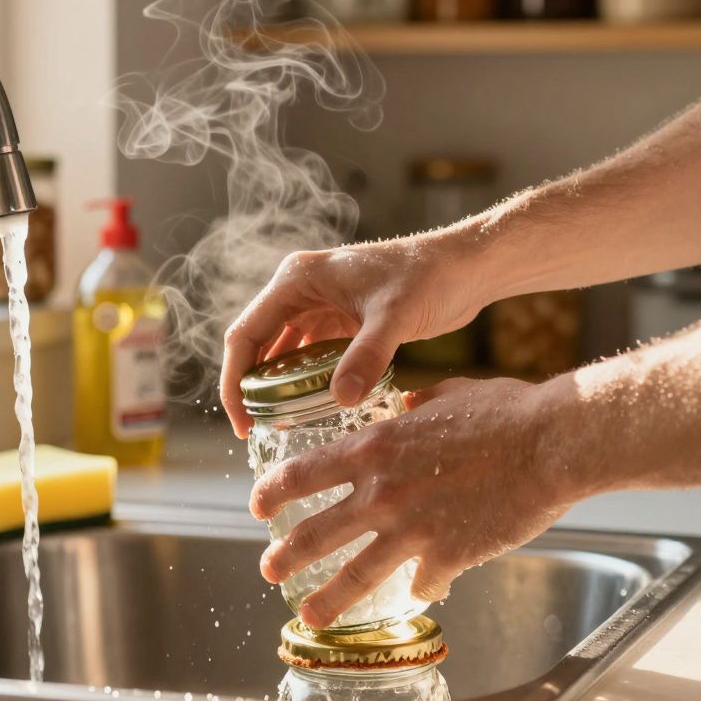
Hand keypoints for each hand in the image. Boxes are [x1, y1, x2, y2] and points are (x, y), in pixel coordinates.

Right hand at [219, 234, 490, 437]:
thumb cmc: (430, 277)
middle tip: (255, 432)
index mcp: (298, 279)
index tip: (242, 421)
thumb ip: (367, 356)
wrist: (465, 268)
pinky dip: (305, 381)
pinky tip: (311, 408)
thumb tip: (342, 399)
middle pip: (257, 344)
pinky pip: (309, 355)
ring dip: (278, 386)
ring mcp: (320, 304)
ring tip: (278, 426)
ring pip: (282, 352)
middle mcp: (301, 289)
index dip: (235, 380)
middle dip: (252, 388)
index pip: (246, 333)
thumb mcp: (395, 317)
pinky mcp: (341, 319)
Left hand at [251, 377, 582, 628]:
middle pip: (315, 533)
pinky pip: (421, 583)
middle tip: (268, 567)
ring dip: (325, 597)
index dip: (272, 492)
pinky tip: (418, 595)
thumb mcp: (448, 394)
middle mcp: (382, 491)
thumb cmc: (507, 412)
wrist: (551, 443)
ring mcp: (412, 528)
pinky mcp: (447, 556)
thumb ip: (416, 406)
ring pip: (354, 574)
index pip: (303, 473)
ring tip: (307, 613)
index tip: (257, 505)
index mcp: (375, 446)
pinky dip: (417, 589)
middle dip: (285, 553)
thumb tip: (404, 407)